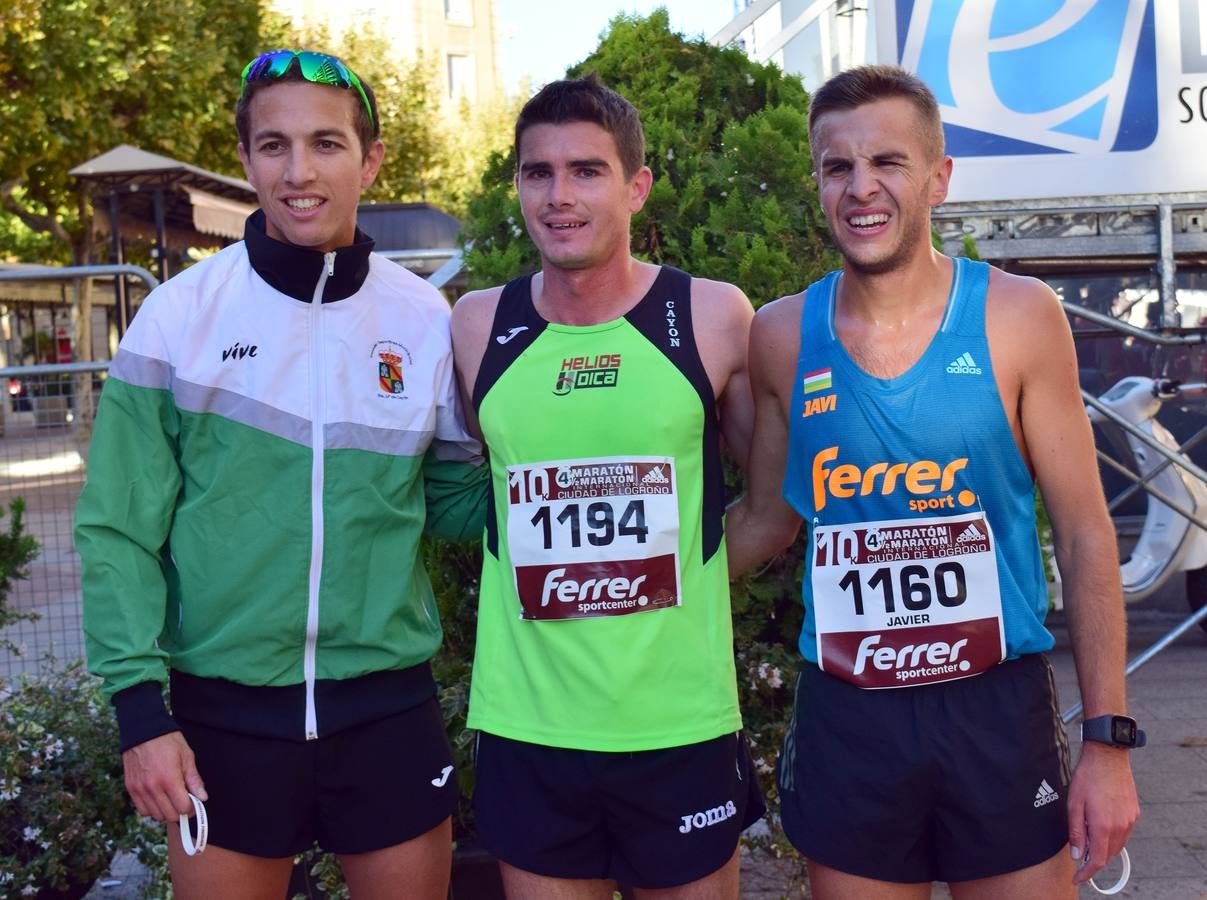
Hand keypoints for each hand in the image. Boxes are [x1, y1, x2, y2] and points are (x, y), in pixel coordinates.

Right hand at [122, 731, 206, 822]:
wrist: (143, 730)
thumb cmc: (167, 741)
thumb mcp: (187, 756)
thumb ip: (194, 779)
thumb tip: (202, 797)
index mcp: (169, 779)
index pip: (182, 808)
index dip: (191, 807)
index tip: (194, 802)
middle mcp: (152, 787)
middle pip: (169, 815)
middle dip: (180, 811)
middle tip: (184, 801)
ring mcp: (139, 789)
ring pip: (155, 815)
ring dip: (166, 811)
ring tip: (172, 799)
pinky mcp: (130, 788)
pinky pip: (142, 809)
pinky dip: (152, 809)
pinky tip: (159, 798)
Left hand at [1066, 742, 1139, 884]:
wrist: (1108, 757)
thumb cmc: (1088, 777)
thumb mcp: (1073, 803)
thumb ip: (1075, 831)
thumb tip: (1077, 854)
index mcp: (1103, 825)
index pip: (1097, 860)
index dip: (1087, 873)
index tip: (1078, 878)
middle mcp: (1120, 826)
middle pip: (1108, 855)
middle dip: (1094, 862)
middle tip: (1080, 860)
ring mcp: (1130, 820)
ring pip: (1117, 846)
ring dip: (1103, 850)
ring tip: (1088, 844)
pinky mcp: (1134, 813)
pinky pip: (1124, 834)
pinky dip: (1112, 838)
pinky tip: (1101, 830)